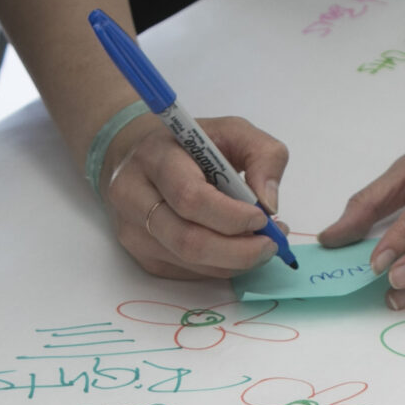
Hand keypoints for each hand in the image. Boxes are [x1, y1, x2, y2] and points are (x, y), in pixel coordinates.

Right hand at [98, 113, 289, 279]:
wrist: (142, 160)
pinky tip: (233, 247)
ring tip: (259, 244)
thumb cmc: (191, 146)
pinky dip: (221, 266)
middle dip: (239, 250)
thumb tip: (269, 203)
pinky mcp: (142, 256)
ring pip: (191, 262)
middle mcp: (134, 196)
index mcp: (156, 157)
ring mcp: (133, 231)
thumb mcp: (234, 131)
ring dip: (235, 261)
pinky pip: (189, 273)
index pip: (190, 198)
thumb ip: (264, 156)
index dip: (232, 216)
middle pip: (189, 241)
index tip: (263, 217)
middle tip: (270, 245)